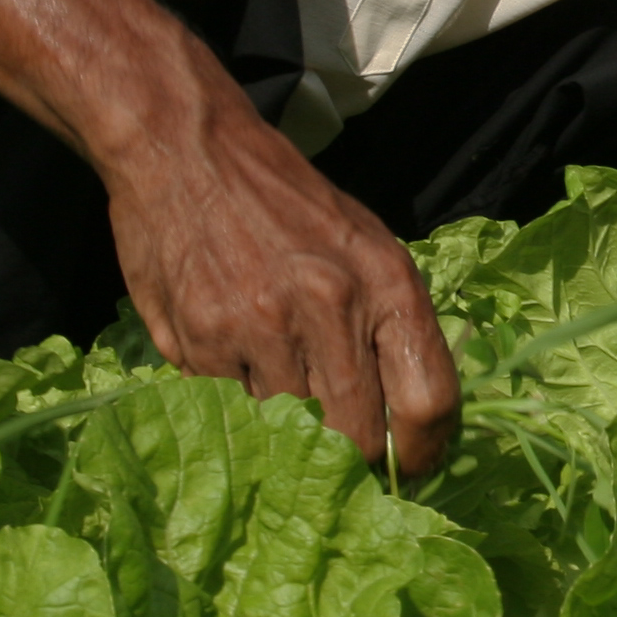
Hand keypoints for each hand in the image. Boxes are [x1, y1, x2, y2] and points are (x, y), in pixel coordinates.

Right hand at [98, 67, 460, 478]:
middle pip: (357, 437)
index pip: (428, 401)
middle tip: (339, 454)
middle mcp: (329, 305)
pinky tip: (231, 354)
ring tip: (276, 382)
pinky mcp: (199, 341)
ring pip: (290, 431)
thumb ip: (390, 326)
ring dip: (286, 427)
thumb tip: (411, 424)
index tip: (409, 468)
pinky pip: (231, 408)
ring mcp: (259, 327)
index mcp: (385, 280)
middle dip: (350, 457)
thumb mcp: (364, 243)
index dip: (424, 453)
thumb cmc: (286, 202)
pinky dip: (236, 398)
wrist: (187, 148)